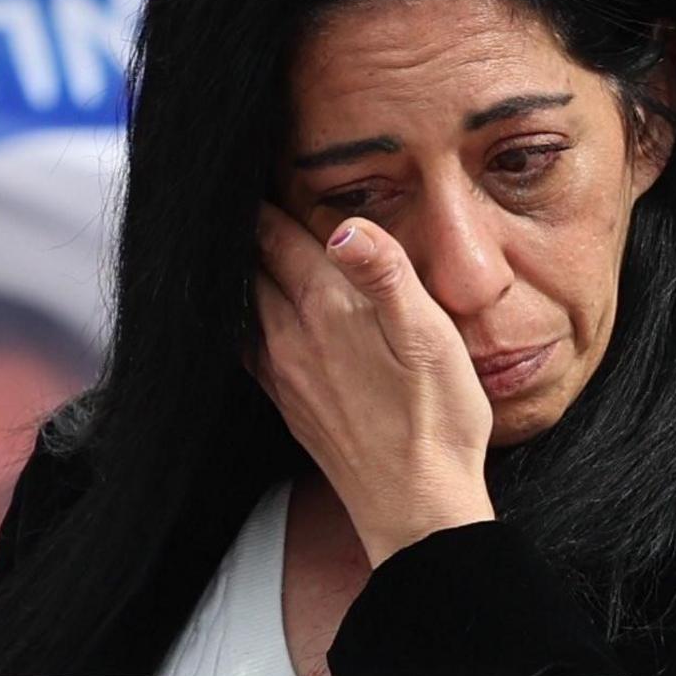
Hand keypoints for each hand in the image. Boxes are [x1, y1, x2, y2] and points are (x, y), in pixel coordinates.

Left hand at [249, 207, 495, 562]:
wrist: (416, 508)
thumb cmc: (436, 423)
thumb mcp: (430, 340)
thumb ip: (387, 275)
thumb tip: (344, 226)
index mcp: (325, 309)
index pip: (277, 234)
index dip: (265, 197)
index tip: (252, 166)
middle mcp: (289, 336)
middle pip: (250, 264)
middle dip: (247, 228)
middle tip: (239, 192)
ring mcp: (282, 372)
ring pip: (242, 303)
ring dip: (242, 270)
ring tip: (242, 242)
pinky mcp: (287, 402)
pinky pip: (246, 344)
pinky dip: (243, 314)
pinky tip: (254, 310)